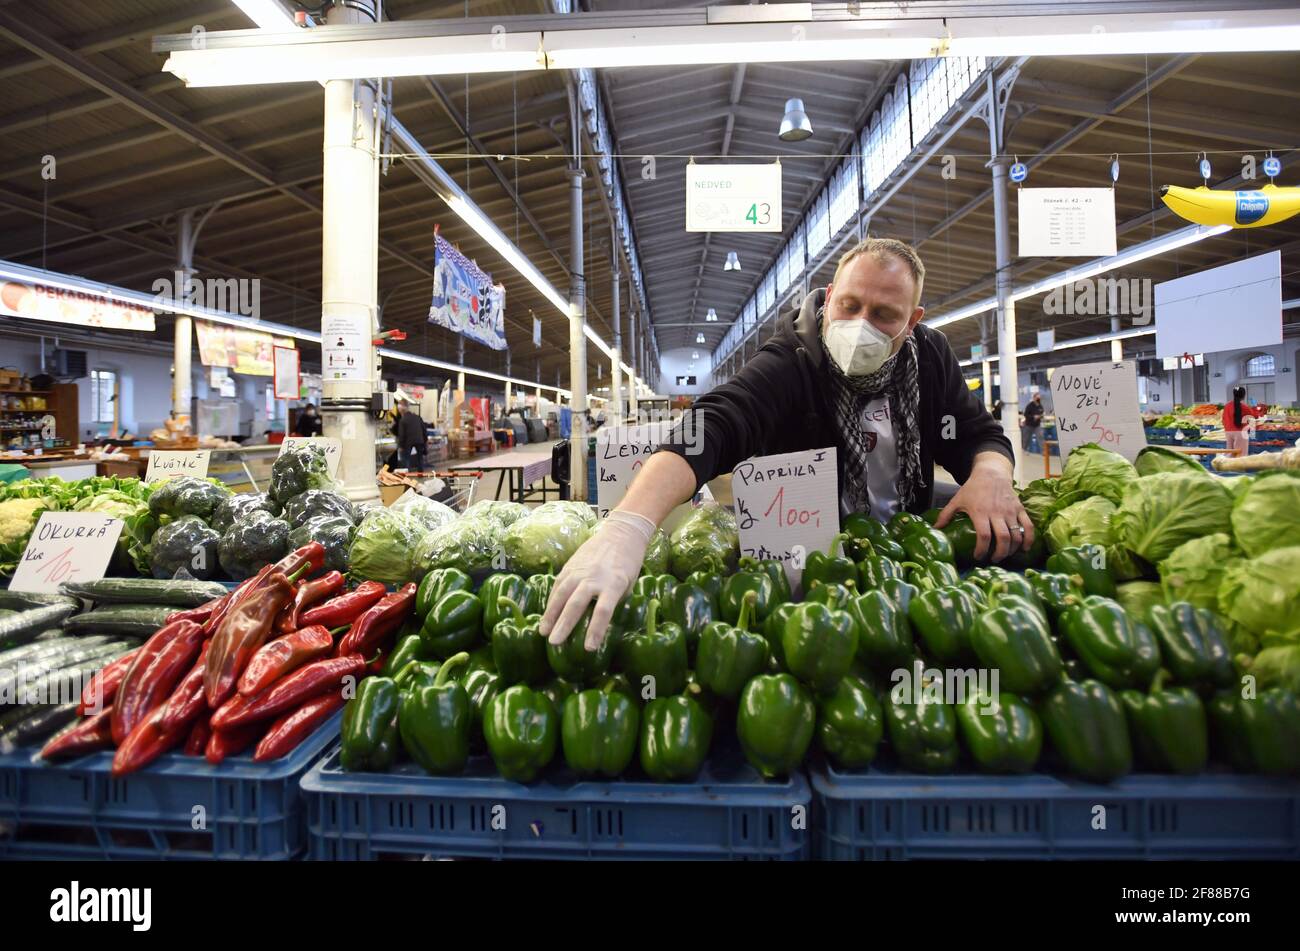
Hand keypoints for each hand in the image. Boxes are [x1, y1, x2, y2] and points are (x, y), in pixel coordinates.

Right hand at [540, 510, 655, 650]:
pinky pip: (558, 585)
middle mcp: (594, 577)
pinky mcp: (570, 566)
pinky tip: (546, 615)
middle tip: (554, 642)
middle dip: (564, 624)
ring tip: (543, 631)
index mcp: (614, 583)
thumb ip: (612, 602)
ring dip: (551, 614)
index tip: (588, 648)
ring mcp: (580, 570)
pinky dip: (551, 601)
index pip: (604, 610)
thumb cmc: (628, 564)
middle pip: (576, 603)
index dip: (595, 630)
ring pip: (562, 594)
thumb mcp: (627, 585)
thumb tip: (598, 624)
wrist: (621, 533)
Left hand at [935, 456, 1032, 561]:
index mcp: (980, 512)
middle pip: (1003, 539)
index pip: (984, 536)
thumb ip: (946, 515)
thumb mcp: (957, 500)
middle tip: (993, 560)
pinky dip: (1029, 540)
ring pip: (1016, 535)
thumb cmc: (973, 488)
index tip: (978, 557)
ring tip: (1004, 555)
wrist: (992, 473)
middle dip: (999, 554)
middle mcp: (997, 513)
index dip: (982, 550)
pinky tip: (1025, 549)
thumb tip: (934, 529)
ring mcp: (1010, 512)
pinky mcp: (1020, 509)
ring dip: (1012, 549)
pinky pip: (1029, 527)